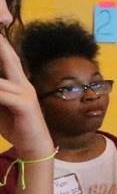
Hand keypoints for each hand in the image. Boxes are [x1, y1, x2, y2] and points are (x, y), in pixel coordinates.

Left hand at [0, 34, 51, 157]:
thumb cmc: (16, 127)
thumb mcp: (0, 107)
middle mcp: (24, 84)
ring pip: (0, 79)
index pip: (8, 58)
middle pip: (9, 58)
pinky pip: (2, 94)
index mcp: (19, 82)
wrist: (35, 148)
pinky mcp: (24, 105)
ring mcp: (26, 93)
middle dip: (0, 45)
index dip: (2, 45)